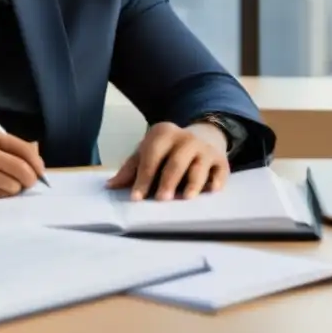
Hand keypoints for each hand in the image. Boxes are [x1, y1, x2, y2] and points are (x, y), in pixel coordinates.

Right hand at [0, 126, 45, 199]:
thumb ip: (5, 146)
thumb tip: (37, 154)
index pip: (24, 149)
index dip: (37, 163)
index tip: (41, 172)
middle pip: (22, 169)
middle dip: (30, 180)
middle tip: (27, 184)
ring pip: (11, 186)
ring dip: (14, 190)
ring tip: (5, 188)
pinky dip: (0, 196)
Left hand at [106, 121, 229, 200]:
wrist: (202, 135)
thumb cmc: (167, 150)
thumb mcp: (148, 152)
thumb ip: (131, 169)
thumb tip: (111, 186)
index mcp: (163, 133)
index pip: (152, 156)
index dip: (143, 177)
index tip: (136, 197)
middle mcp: (185, 138)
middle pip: (176, 161)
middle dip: (168, 181)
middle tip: (161, 199)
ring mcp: (204, 149)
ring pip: (199, 166)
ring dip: (192, 183)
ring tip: (185, 198)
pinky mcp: (221, 160)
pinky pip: (220, 172)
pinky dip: (216, 181)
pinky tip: (211, 191)